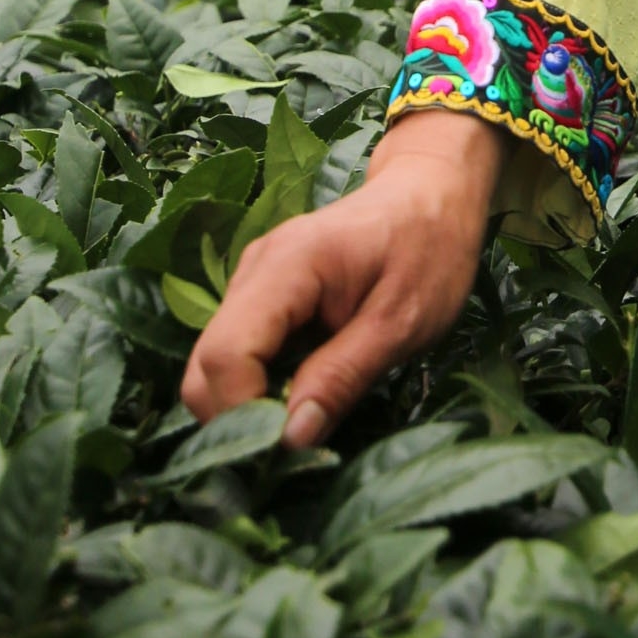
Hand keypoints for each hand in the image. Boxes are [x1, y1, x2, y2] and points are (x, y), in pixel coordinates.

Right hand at [181, 108, 505, 448]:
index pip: (226, 355)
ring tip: (307, 422)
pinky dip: (260, 386)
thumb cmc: (430, 248)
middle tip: (296, 447)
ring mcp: (252, 282)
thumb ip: (342, 377)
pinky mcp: (261, 297)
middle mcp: (253, 271)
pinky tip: (305, 394)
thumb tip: (289, 439)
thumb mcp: (403, 321)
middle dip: (237, 419)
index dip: (244, 413)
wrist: (433, 189)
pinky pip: (239, 354)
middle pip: (204, 365)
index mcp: (286, 267)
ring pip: (214, 365)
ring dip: (248, 406)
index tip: (288, 448)